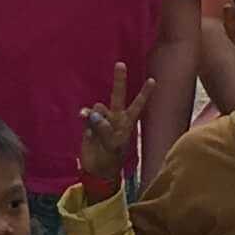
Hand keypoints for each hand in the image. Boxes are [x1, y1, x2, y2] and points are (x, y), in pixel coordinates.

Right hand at [75, 61, 146, 193]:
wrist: (97, 170)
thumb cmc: (111, 160)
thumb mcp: (112, 146)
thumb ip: (104, 129)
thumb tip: (94, 114)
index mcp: (126, 123)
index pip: (137, 105)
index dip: (144, 93)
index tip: (153, 80)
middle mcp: (115, 118)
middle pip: (117, 96)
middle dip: (119, 80)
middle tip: (121, 64)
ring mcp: (102, 120)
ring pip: (98, 107)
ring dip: (96, 113)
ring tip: (95, 129)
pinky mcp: (89, 125)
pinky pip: (87, 114)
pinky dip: (85, 115)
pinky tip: (82, 117)